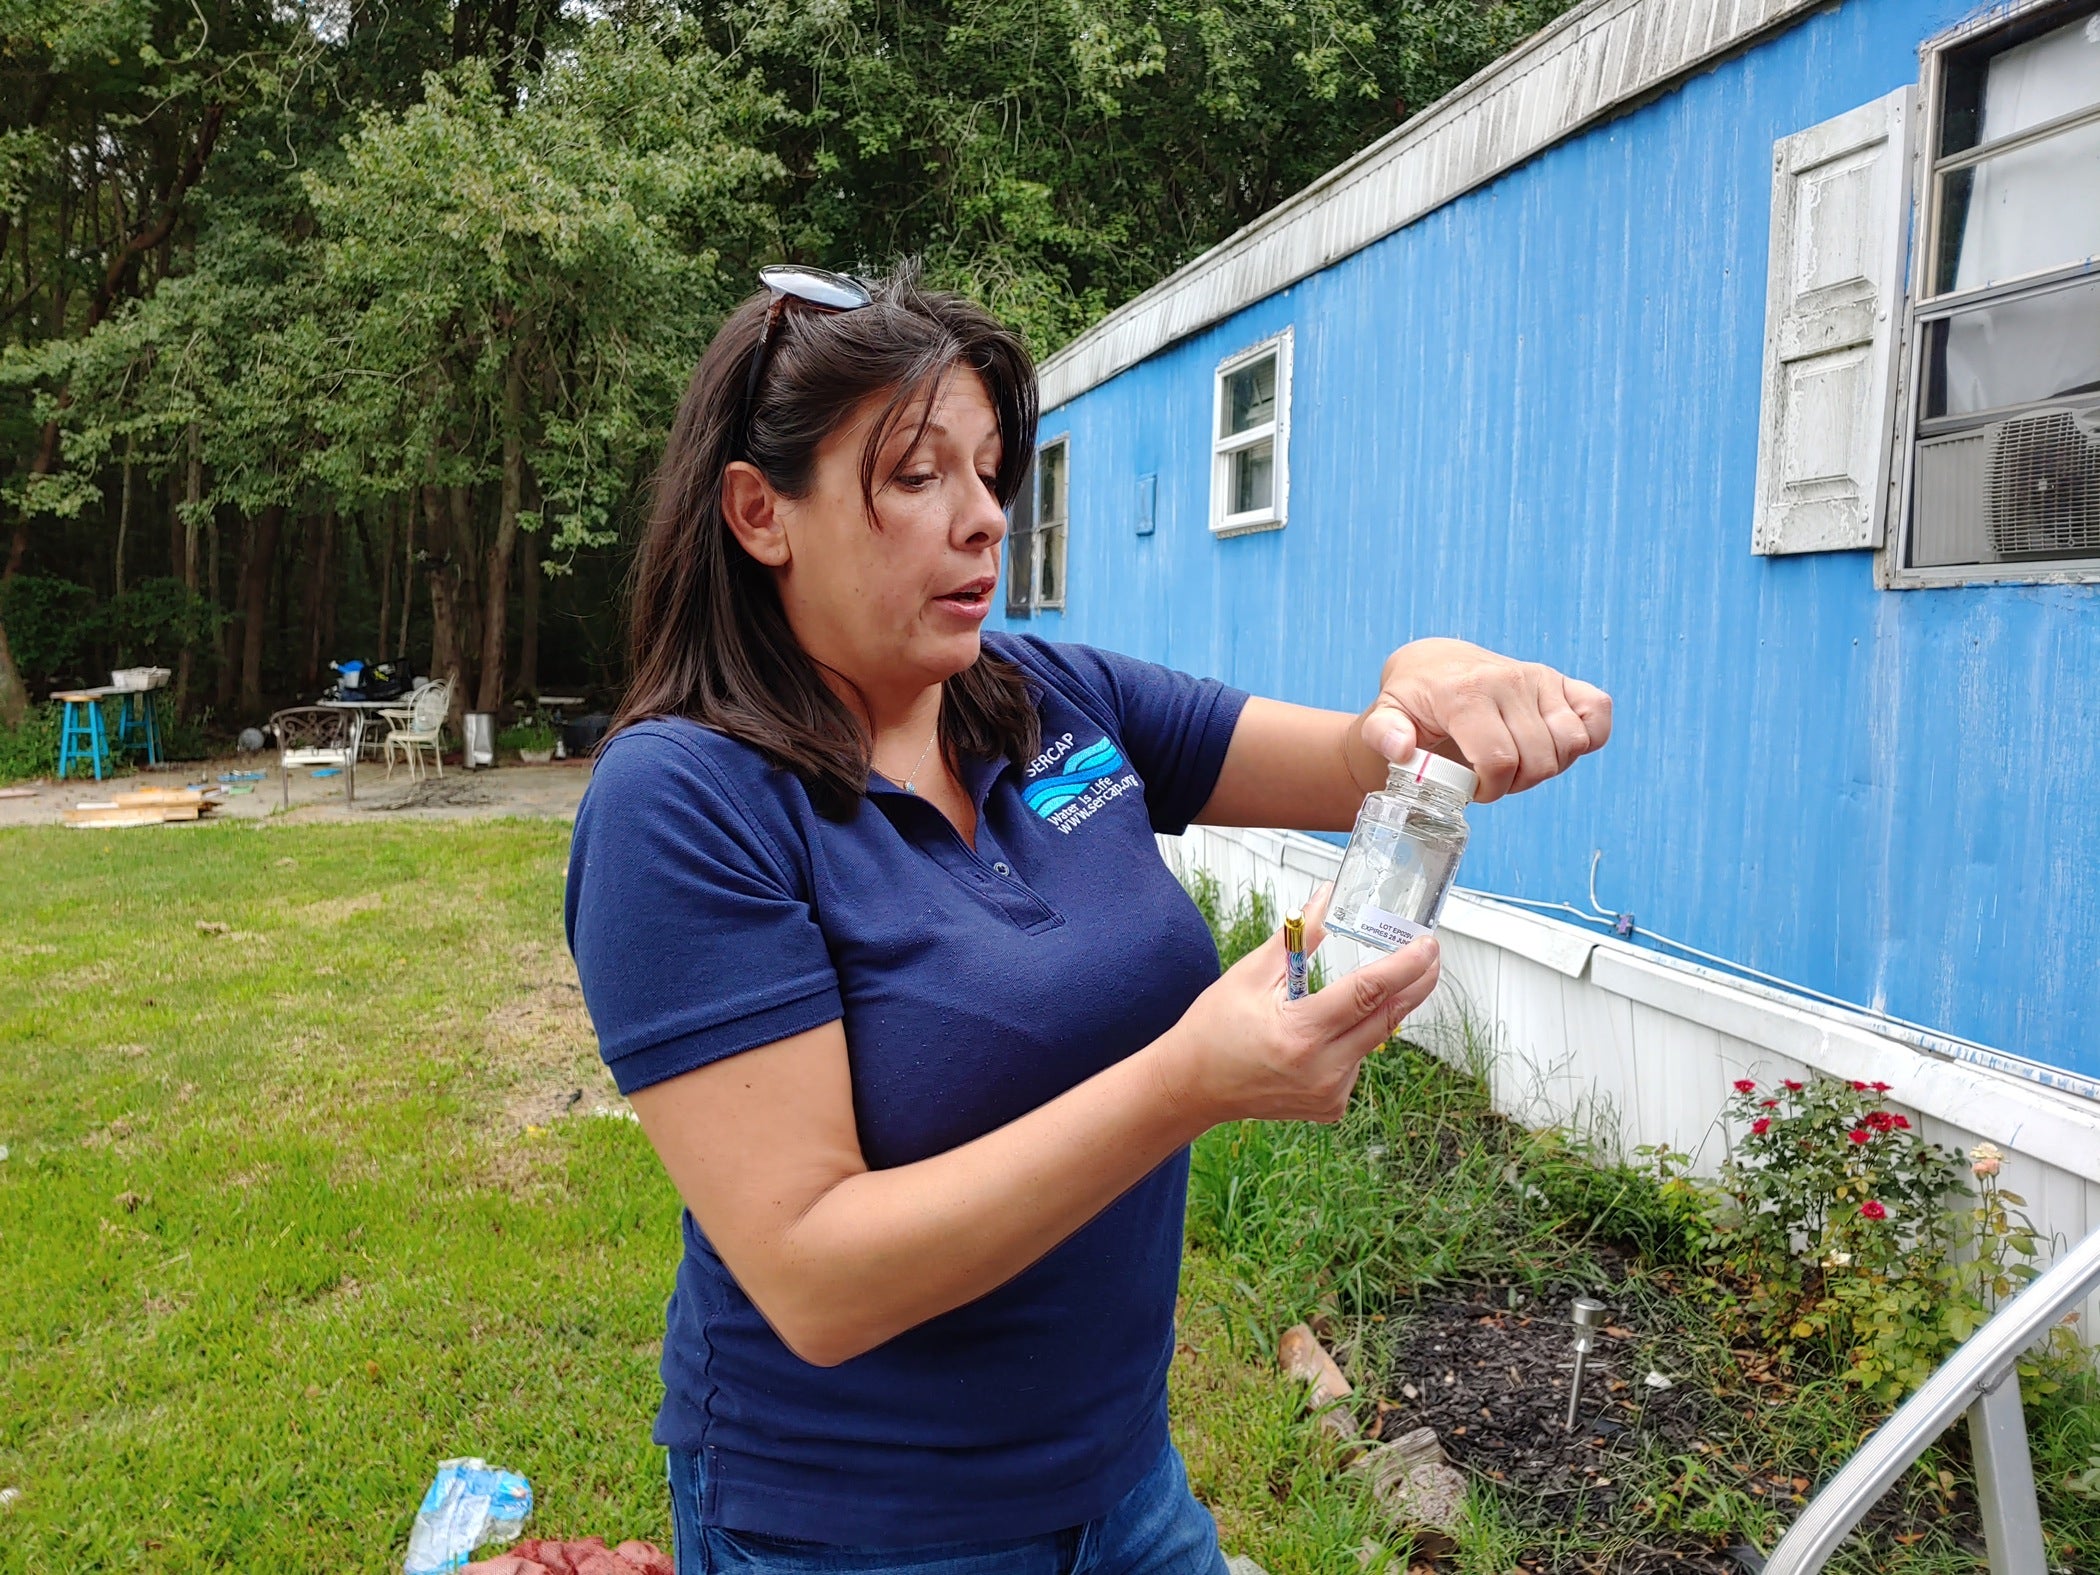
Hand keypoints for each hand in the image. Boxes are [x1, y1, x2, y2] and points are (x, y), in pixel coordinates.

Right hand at [1156, 886, 1441, 1126]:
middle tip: (1430, 956)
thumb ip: (1298, 937)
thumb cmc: (1216, 1026)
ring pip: (1373, 1041)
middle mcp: (1321, 1069)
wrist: (1194, 1086)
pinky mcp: (1331, 1107)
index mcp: (1300, 1033)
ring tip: (1338, 1003)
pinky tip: (1318, 1041)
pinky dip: (1350, 1042)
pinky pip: (1358, 1063)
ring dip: (1372, 1014)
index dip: (1403, 966)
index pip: (1368, 994)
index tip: (1427, 945)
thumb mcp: (1251, 975)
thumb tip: (1328, 896)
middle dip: (1414, 984)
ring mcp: (1329, 1094)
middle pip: (1387, 1019)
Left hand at [1356, 638, 1610, 802]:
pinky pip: (1598, 712)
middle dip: (1515, 784)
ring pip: (1571, 744)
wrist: (1433, 665)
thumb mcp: (1387, 713)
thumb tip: (1400, 749)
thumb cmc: (1413, 696)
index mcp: (1466, 693)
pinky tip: (1554, 746)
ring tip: (1518, 763)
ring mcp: (1538, 679)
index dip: (1490, 788)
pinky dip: (1588, 737)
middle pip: (1538, 760)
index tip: (1472, 788)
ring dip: (1548, 767)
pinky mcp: (1561, 681)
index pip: (1499, 759)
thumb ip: (1384, 732)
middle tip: (1492, 779)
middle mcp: (1508, 681)